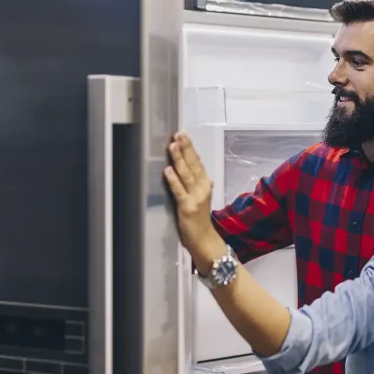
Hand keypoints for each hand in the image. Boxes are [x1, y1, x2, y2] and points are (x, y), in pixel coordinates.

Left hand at [163, 133, 218, 258]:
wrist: (204, 240)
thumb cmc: (200, 219)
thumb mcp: (203, 197)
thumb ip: (200, 183)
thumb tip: (200, 170)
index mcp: (205, 184)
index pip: (197, 162)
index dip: (190, 148)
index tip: (183, 135)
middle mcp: (203, 188)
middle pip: (193, 164)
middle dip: (185, 148)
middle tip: (179, 134)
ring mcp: (196, 197)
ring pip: (186, 174)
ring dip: (179, 159)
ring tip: (173, 146)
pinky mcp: (187, 207)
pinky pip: (179, 191)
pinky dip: (173, 180)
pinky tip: (167, 170)